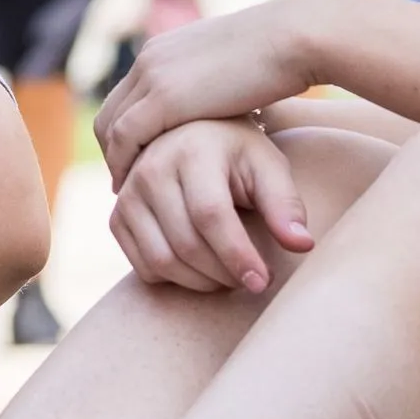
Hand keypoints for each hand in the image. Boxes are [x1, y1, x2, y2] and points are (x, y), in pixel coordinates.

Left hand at [92, 0, 318, 183]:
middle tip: (125, 182)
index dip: (124, 132)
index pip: (126, 96)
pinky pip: (125, 138)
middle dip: (113, 150)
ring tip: (128, 192)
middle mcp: (150, 59)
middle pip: (110, 112)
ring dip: (115, 161)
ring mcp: (153, 76)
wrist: (294, 38)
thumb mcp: (235, 67)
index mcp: (165, 49)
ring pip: (110, 127)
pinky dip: (123, 164)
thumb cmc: (281, 56)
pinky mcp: (164, 98)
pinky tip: (135, 186)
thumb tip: (223, 101)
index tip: (135, 161)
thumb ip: (216, 83)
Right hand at [110, 115, 317, 295]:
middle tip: (252, 280)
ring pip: (162, 261)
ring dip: (201, 282)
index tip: (263, 282)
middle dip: (224, 274)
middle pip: (186, 244)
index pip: (211, 215)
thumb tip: (302, 245)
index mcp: (191, 152)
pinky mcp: (117, 217)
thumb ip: (285, 204)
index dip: (238, 255)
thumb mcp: (268, 167)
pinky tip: (200, 268)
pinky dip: (175, 280)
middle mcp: (151, 169)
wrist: (191, 136)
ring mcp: (128, 194)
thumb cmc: (238, 155)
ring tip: (230, 275)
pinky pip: (144, 267)